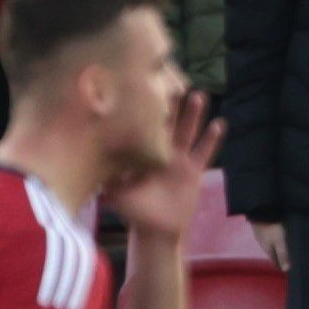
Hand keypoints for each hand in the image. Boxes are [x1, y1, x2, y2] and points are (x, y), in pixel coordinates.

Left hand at [104, 92, 224, 240]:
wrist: (156, 229)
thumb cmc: (134, 210)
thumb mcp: (116, 192)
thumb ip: (106, 177)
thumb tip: (88, 163)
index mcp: (142, 152)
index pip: (143, 124)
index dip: (144, 106)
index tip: (144, 84)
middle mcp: (161, 150)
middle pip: (167, 121)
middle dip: (171, 102)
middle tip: (173, 79)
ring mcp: (179, 158)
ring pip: (187, 131)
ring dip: (193, 114)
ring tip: (199, 95)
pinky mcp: (195, 170)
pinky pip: (205, 152)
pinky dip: (212, 139)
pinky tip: (219, 124)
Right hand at [251, 220, 289, 271]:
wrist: (260, 209)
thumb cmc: (271, 227)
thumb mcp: (279, 241)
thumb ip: (282, 254)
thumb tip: (286, 270)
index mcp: (267, 248)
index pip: (274, 261)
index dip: (281, 265)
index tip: (289, 269)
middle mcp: (263, 243)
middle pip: (272, 253)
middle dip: (280, 257)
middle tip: (290, 260)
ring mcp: (261, 234)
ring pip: (270, 244)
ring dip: (277, 247)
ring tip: (287, 249)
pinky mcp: (262, 226)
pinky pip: (269, 235)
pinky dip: (275, 238)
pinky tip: (280, 236)